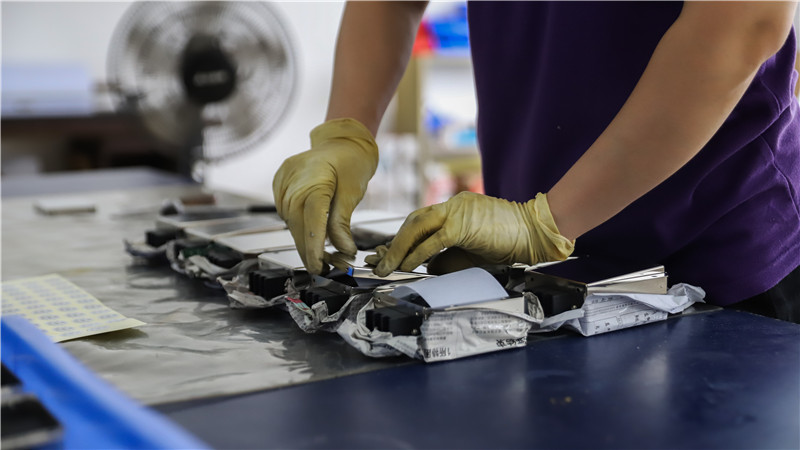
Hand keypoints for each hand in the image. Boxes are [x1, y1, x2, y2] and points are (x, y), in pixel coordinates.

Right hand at [272, 118, 377, 273]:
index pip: (311, 223)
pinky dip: (300, 226)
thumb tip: (343, 250)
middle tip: (328, 268)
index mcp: (312, 183)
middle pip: (298, 227)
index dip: (314, 249)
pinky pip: (288, 213)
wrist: (340, 141)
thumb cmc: (350, 162)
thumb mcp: (353, 193)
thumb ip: (342, 223)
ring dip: (305, 240)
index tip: (320, 267)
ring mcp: (282, 184)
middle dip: (311, 251)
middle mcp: (292, 184)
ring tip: (325, 255)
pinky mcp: (279, 186)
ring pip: (291, 223)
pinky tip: (313, 235)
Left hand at [367, 191, 574, 276]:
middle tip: (378, 262)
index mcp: (455, 209)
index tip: (386, 254)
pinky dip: (416, 253)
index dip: (401, 239)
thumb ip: (448, 256)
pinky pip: (433, 240)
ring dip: (398, 248)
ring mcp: (458, 212)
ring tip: (386, 266)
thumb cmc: (510, 242)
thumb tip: (425, 268)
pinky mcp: (464, 224)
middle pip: (413, 220)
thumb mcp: (473, 251)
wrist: (536, 233)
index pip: (420, 221)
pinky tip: (405, 265)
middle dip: (393, 243)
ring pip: (417, 226)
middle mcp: (453, 206)